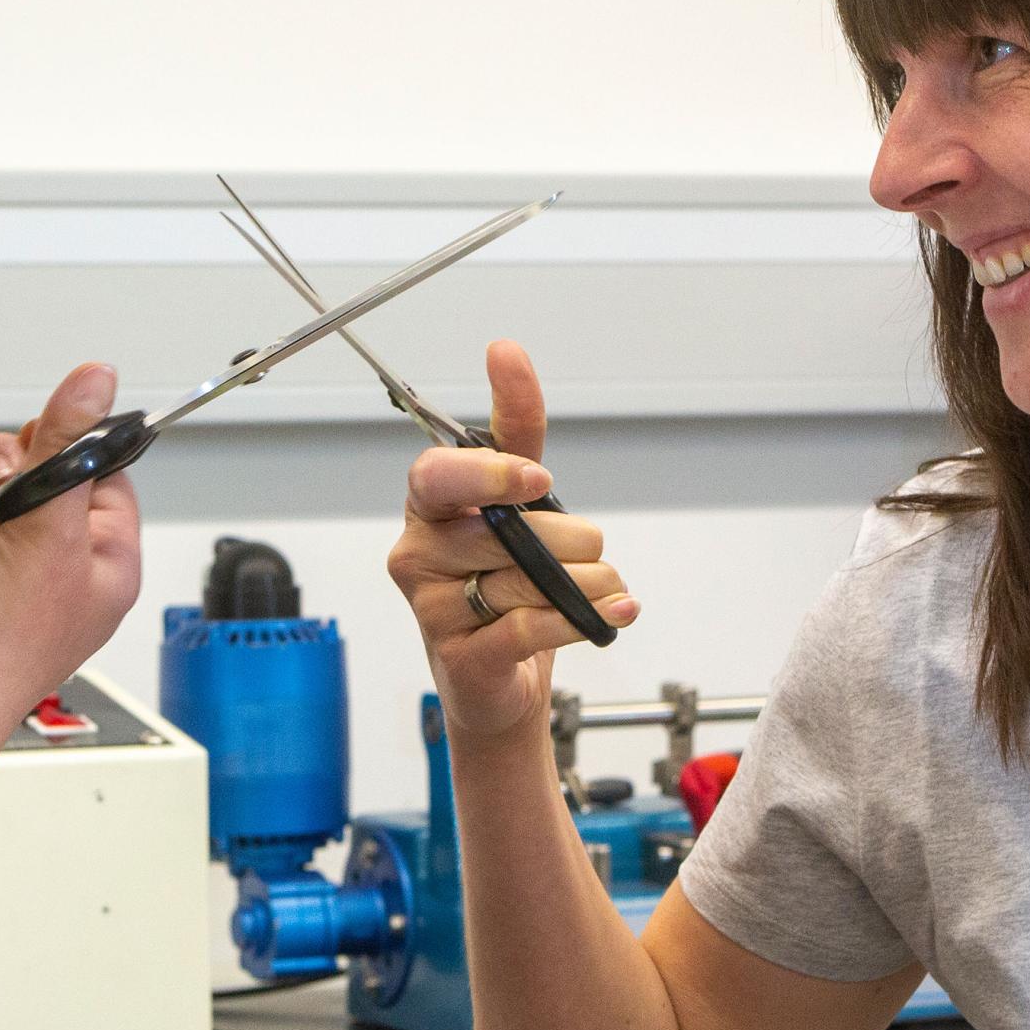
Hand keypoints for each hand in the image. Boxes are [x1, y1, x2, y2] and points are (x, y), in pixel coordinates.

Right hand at [0, 363, 142, 732]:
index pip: (104, 469)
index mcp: (108, 559)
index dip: (64, 449)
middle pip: (40, 473)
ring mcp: (16, 577)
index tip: (35, 453)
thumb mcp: (42, 526)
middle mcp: (67, 568)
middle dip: (0, 473)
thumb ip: (67, 446)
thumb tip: (96, 382)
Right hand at [386, 340, 638, 745]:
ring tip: (603, 590)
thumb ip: (515, 432)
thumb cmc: (503, 581)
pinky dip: (580, 619)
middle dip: (570, 540)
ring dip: (586, 584)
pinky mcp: (462, 657)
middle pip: (506, 533)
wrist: (499, 679)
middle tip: (590, 552)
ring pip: (527, 580)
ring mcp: (432, 609)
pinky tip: (610, 614)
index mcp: (428, 507)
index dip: (490, 473)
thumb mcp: (516, 502)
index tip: (538, 477)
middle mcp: (418, 554)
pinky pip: (530, 626)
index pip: (438, 475)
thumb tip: (504, 350)